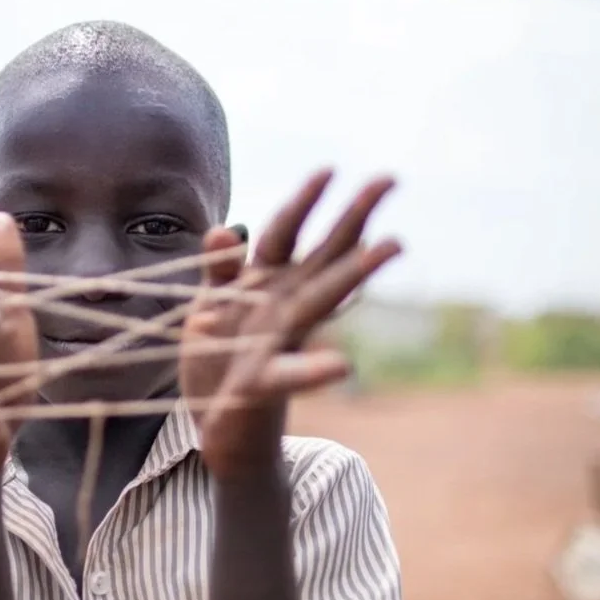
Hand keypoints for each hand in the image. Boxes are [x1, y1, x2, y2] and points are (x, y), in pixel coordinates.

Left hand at [179, 169, 400, 478]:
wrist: (220, 429)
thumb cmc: (219, 361)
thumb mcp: (209, 308)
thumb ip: (219, 270)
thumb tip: (225, 227)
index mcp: (264, 285)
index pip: (286, 233)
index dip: (304, 202)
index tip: (330, 170)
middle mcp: (280, 308)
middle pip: (320, 253)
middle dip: (352, 216)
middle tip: (389, 179)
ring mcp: (277, 342)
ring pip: (318, 301)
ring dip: (353, 273)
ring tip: (389, 247)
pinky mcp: (262, 384)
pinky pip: (288, 375)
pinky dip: (313, 370)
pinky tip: (343, 364)